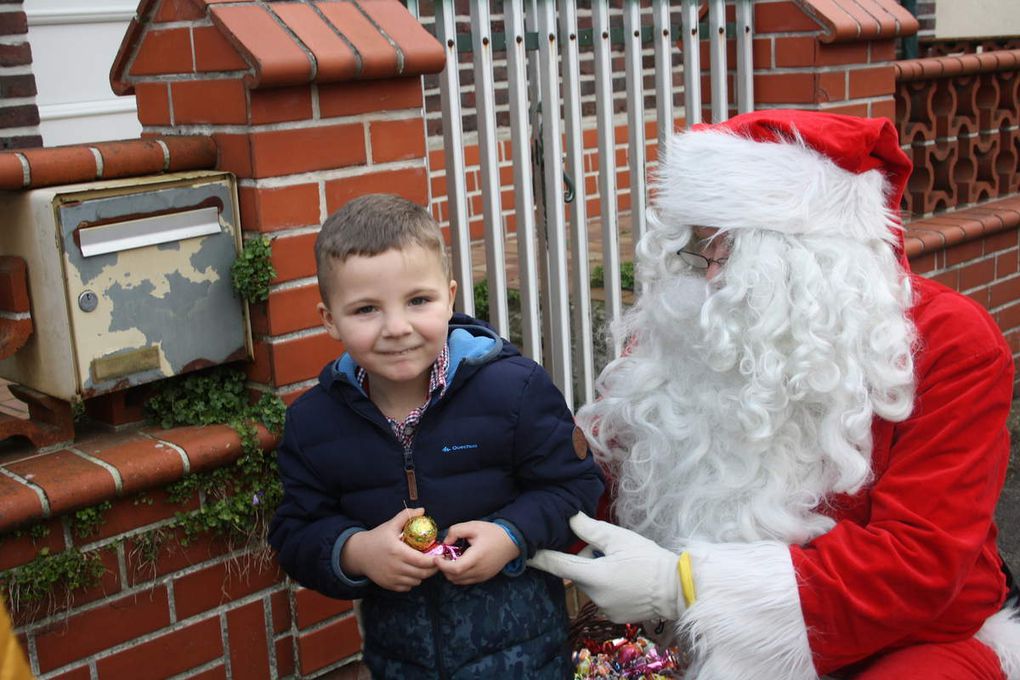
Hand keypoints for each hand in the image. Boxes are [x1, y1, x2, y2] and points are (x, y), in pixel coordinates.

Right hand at [340, 508, 438, 591]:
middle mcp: (396, 567)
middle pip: (422, 573)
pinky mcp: (389, 585)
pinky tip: (411, 572)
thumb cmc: (377, 538)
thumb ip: (406, 516)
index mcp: (398, 552)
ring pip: (416, 581)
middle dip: (432, 568)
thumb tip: (422, 510)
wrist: (358, 554)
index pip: (422, 561)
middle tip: (435, 561)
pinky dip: (412, 581)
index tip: (440, 556)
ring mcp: (392, 578)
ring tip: (423, 565)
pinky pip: (408, 587)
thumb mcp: (390, 525)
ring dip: (422, 574)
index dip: (434, 561)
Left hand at [434, 521, 519, 584]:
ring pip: (458, 581)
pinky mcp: (484, 578)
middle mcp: (479, 570)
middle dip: (444, 569)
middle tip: (443, 557)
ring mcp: (482, 576)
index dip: (442, 566)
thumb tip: (445, 543)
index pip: (455, 569)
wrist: (511, 542)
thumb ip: (456, 531)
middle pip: (454, 577)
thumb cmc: (492, 533)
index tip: (437, 557)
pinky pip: (466, 581)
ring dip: (451, 573)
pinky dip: (459, 575)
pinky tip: (461, 563)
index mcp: (476, 557)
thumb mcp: (473, 526)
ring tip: (452, 560)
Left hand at [527, 513, 682, 622]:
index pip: (557, 565)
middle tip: (609, 550)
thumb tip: (570, 518)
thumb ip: (591, 529)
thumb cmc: (648, 559)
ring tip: (623, 565)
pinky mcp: (614, 616)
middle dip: (586, 559)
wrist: (677, 588)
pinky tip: (628, 580)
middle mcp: (594, 596)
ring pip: (591, 584)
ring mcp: (604, 609)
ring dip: (598, 573)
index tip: (522, 554)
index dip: (539, 558)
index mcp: (593, 575)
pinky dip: (609, 587)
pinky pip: (603, 597)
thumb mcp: (620, 538)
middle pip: (578, 572)